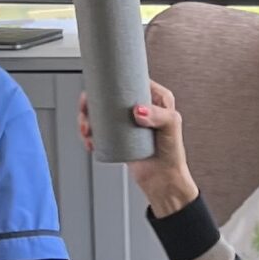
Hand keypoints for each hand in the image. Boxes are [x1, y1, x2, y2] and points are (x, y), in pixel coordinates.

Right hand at [78, 79, 194, 214]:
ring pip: (101, 112)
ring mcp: (128, 122)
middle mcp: (140, 106)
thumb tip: (138, 110)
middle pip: (109, 95)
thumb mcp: (170, 128)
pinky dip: (90, 133)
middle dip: (91, 102)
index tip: (99, 85)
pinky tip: (90, 140)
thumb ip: (159, 116)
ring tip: (87, 131)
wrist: (163, 180)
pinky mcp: (119, 136)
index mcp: (155, 97)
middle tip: (86, 112)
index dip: (112, 79)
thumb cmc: (172, 154)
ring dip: (87, 118)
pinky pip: (100, 130)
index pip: (131, 79)